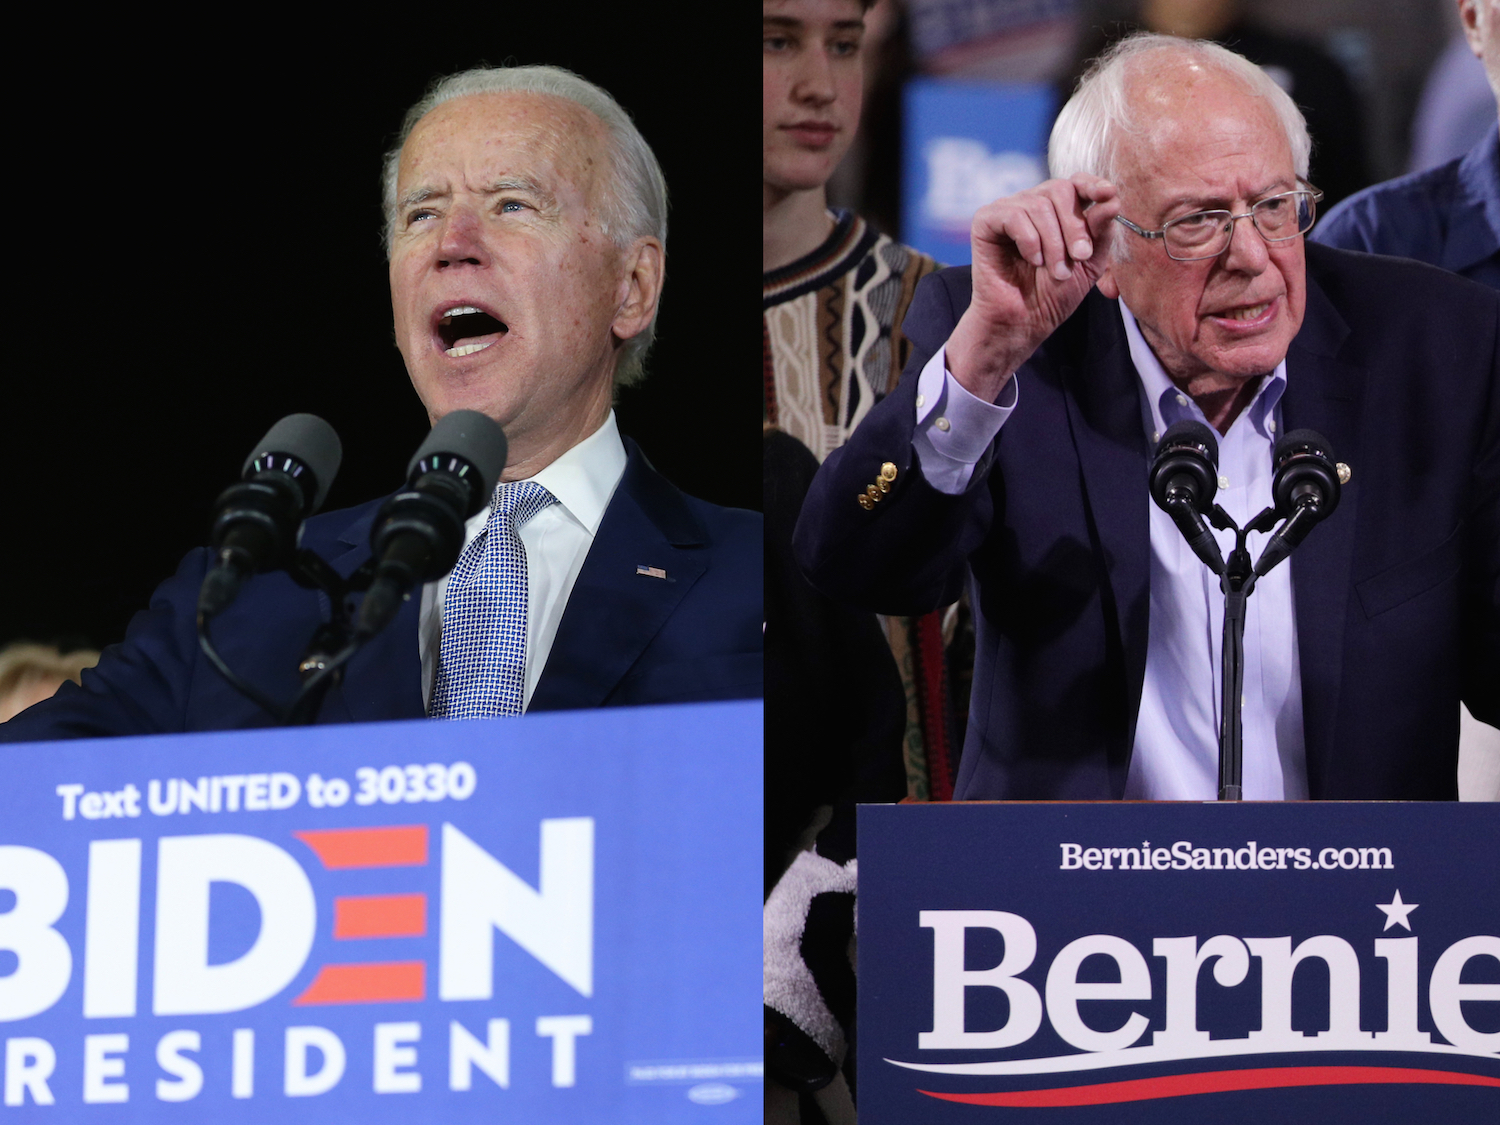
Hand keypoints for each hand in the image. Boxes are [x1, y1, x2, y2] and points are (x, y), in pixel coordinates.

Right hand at [945, 174, 1120, 402]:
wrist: (1023, 322)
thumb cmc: (1054, 294)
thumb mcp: (1089, 263)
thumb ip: (1101, 231)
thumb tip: (1111, 199)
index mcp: (1059, 209)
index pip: (1076, 182)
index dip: (1093, 184)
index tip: (1107, 193)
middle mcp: (1033, 203)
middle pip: (1060, 190)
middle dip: (1075, 226)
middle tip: (1080, 257)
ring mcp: (1008, 210)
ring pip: (1039, 205)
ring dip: (1053, 243)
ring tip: (1056, 271)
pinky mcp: (986, 222)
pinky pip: (1014, 216)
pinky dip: (1029, 240)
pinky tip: (1032, 261)